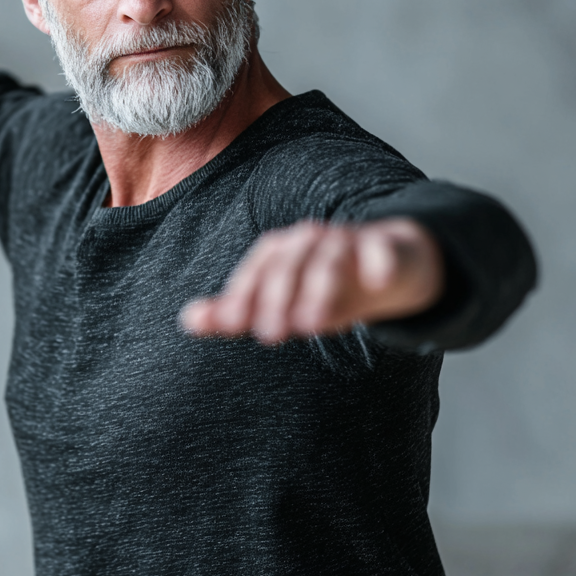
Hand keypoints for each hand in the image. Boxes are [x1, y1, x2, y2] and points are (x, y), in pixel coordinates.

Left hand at [181, 218, 442, 342]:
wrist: (387, 263)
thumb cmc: (321, 286)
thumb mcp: (280, 301)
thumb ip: (236, 312)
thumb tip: (188, 320)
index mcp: (278, 253)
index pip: (255, 273)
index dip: (242, 297)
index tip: (232, 325)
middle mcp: (308, 241)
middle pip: (288, 267)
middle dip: (277, 299)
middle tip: (270, 335)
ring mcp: (346, 241)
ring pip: (329, 260)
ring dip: (320, 288)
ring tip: (313, 324)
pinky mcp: (383, 244)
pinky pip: (380, 249)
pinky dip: (378, 262)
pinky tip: (376, 283)